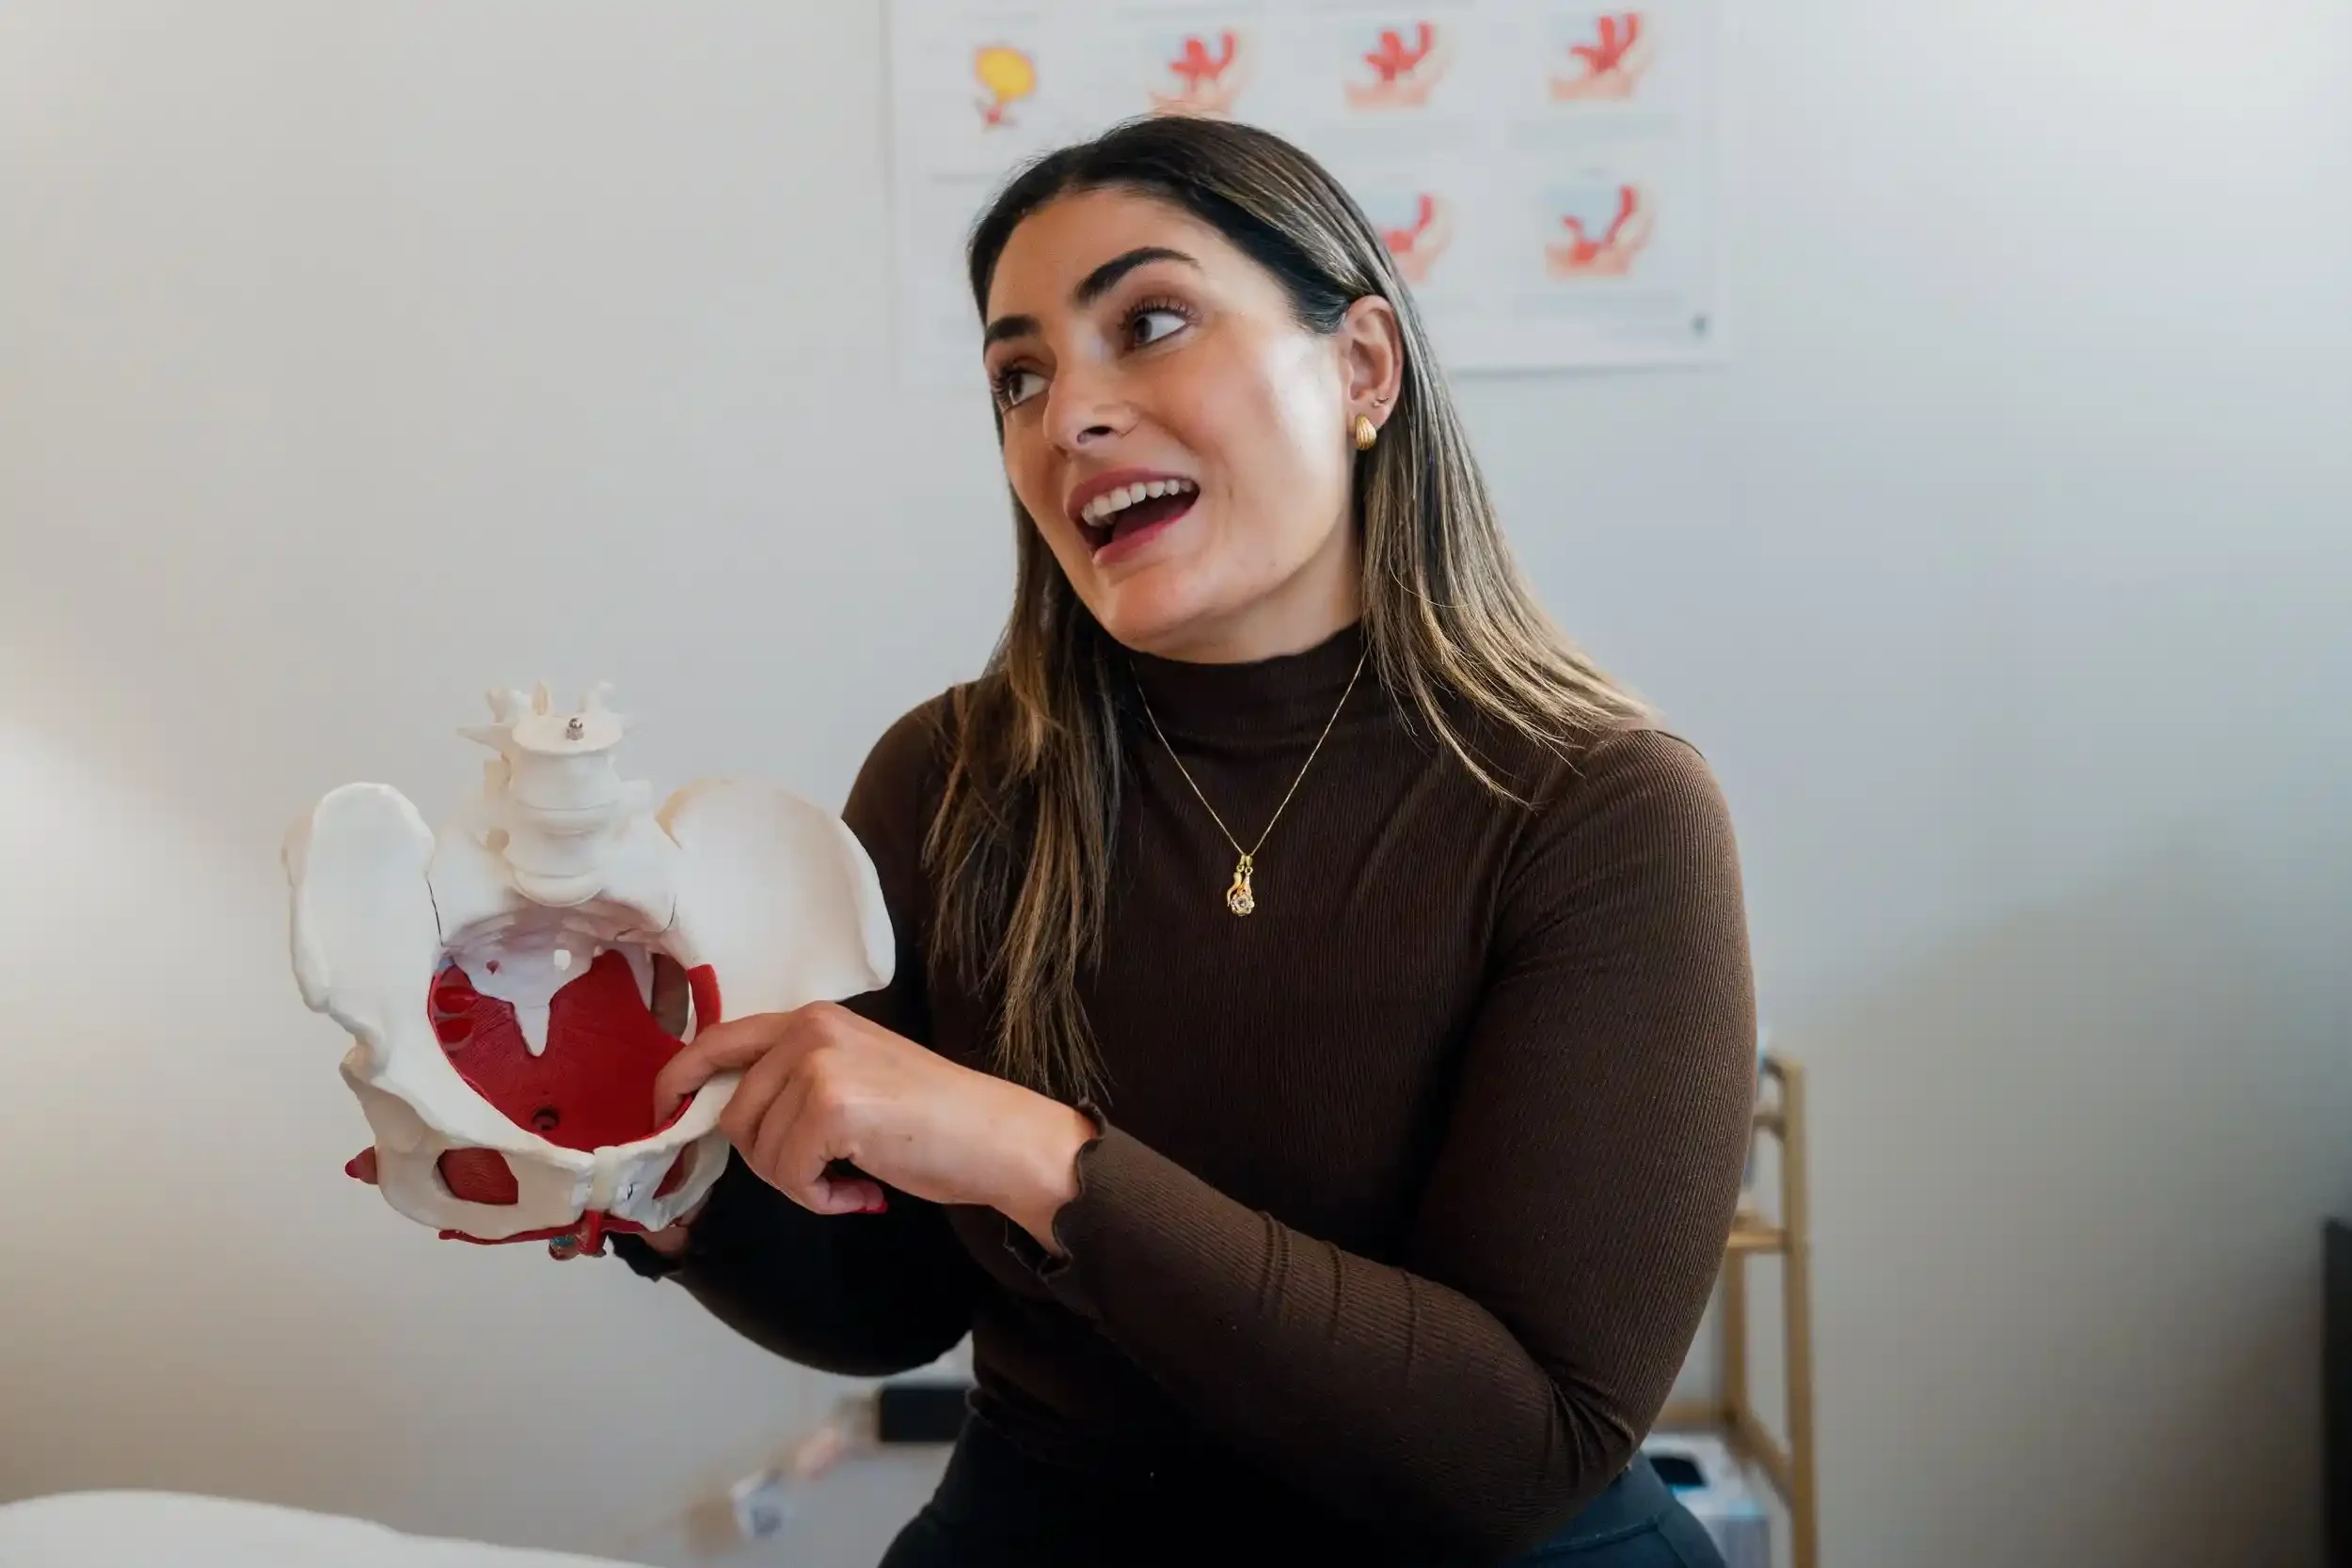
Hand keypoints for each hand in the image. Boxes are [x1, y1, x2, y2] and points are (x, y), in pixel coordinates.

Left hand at [652, 1002, 1094, 1251]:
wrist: (996, 1136)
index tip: (665, 1108)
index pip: (721, 1040)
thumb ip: (795, 1080)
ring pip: (758, 1151)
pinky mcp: (830, 1106)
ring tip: (854, 1177)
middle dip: (769, 1159)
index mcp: (814, 1019)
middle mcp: (810, 1030)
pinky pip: (789, 1175)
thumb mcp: (855, 1074)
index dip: (680, 1077)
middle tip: (826, 1173)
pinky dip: (821, 1198)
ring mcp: (818, 1065)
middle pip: (734, 1114)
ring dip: (800, 1183)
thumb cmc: (935, 1117)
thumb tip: (726, 1118)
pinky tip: (865, 1189)